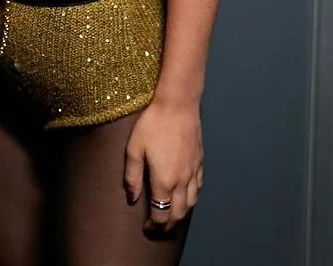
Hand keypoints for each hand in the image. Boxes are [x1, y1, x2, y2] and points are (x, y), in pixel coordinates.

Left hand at [122, 97, 203, 233]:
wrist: (178, 104)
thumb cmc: (153, 123)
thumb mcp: (134, 148)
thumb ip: (133, 175)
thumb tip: (132, 197)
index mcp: (164, 180)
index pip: (161, 213)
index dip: (154, 225)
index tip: (147, 228)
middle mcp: (182, 181)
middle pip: (179, 213)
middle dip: (169, 225)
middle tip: (159, 228)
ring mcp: (193, 171)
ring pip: (192, 203)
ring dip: (182, 214)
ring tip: (172, 216)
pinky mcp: (200, 161)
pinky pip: (199, 187)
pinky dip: (192, 197)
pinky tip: (186, 194)